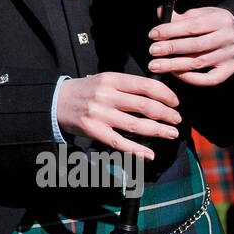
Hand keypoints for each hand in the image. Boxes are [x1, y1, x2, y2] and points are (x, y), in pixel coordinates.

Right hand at [55, 73, 181, 160]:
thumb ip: (127, 87)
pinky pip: (119, 142)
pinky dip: (137, 150)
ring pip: (136, 124)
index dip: (166, 94)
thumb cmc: (86, 91)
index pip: (146, 85)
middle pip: (145, 105)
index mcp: (111, 79)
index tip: (176, 103)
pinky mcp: (93, 130)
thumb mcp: (105, 80)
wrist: (56, 101)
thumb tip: (157, 97)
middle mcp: (106, 95)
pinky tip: (149, 154)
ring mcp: (100, 114)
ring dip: (158, 130)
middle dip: (166, 114)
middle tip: (177, 120)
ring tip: (171, 133)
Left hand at [148, 7, 233, 85]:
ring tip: (156, 65)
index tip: (153, 35)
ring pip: (199, 62)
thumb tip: (160, 12)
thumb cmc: (212, 23)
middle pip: (195, 45)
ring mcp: (230, 55)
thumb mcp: (199, 14)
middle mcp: (228, 38)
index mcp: (220, 20)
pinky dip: (191, 78)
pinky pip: (209, 79)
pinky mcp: (229, 69)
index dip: (170, 31)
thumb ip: (179, 17)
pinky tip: (175, 73)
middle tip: (153, 51)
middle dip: (171, 48)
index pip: (192, 26)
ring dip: (174, 65)